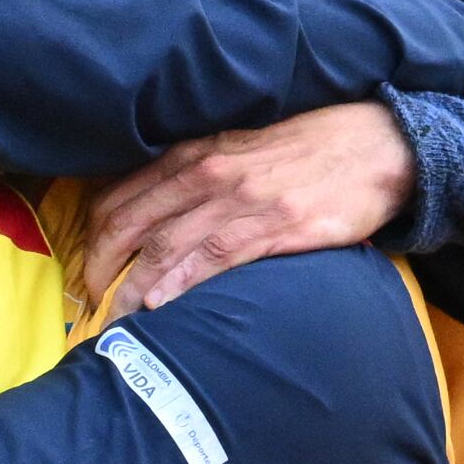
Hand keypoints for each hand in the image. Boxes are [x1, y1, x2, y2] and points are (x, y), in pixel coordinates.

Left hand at [82, 102, 416, 313]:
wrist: (376, 145)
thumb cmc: (306, 150)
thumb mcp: (238, 148)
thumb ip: (195, 174)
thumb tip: (153, 211)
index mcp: (194, 154)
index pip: (120, 196)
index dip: (93, 237)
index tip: (87, 267)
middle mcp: (208, 174)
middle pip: (130, 225)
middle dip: (101, 266)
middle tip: (90, 300)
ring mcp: (240, 200)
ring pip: (164, 247)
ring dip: (132, 288)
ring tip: (114, 318)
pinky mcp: (274, 226)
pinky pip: (213, 258)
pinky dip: (180, 284)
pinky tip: (161, 305)